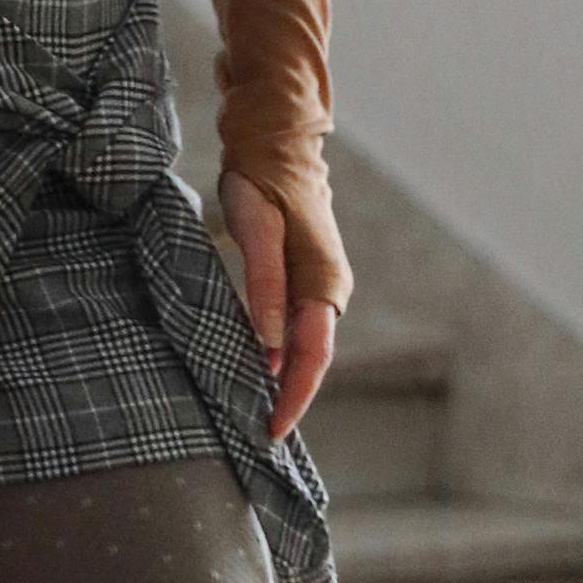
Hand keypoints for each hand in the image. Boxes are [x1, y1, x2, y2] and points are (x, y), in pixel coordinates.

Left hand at [214, 163, 349, 443]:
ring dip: (283, 381)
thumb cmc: (263, 184)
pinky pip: (295, 331)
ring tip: (252, 413)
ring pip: (304, 349)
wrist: (276, 146)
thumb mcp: (258, 232)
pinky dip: (278, 357)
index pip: (313, 359)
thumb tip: (270, 347)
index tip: (271, 430)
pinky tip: (256, 371)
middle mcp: (330, 292)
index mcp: (325, 285)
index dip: (293, 398)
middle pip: (312, 362)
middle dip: (289, 400)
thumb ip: (265, 287)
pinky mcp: (305, 281)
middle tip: (256, 436)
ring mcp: (320, 287)